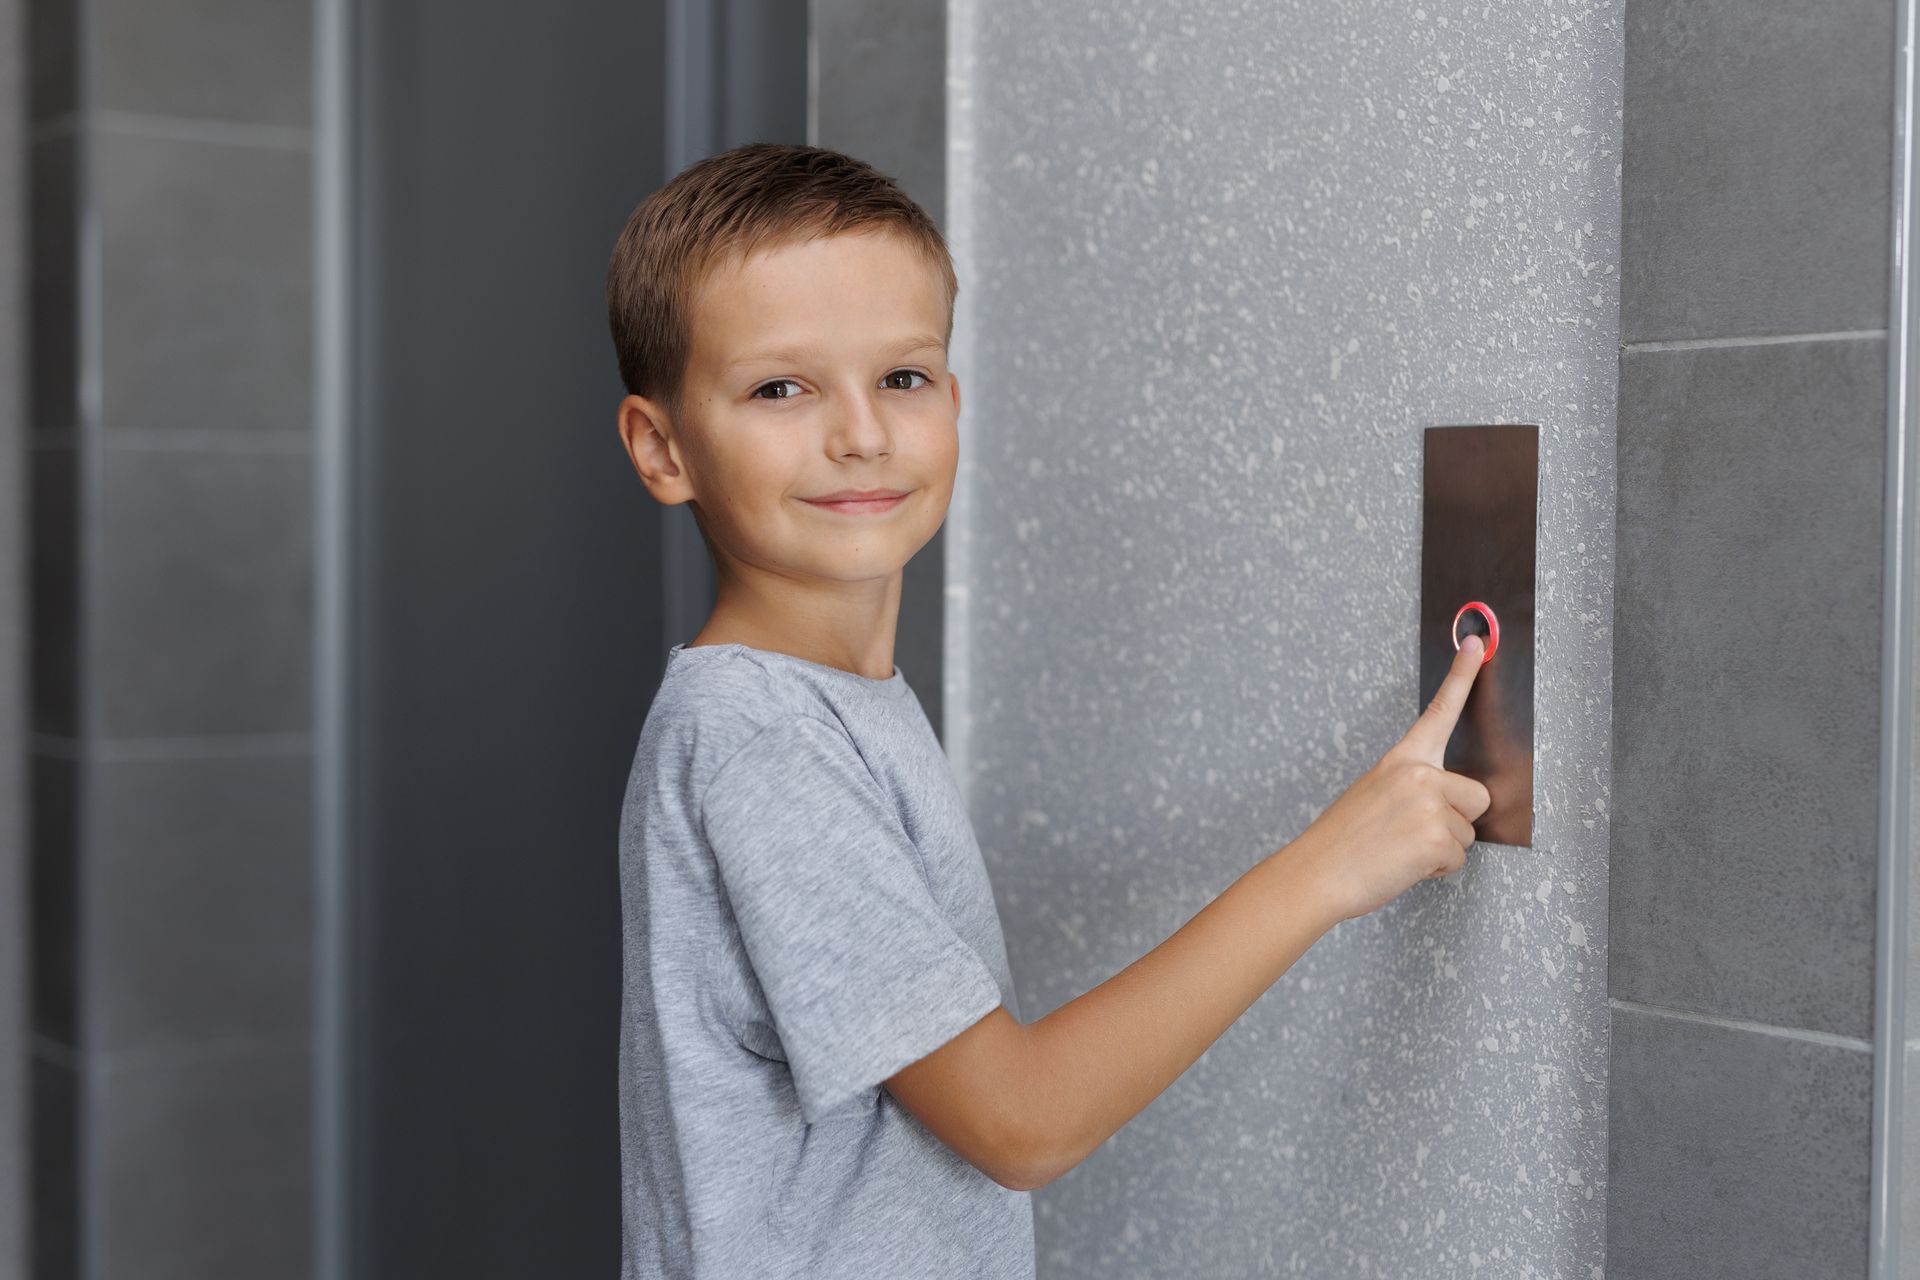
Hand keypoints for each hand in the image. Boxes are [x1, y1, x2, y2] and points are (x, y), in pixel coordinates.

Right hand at [1285, 634, 1494, 923]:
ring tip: (1402, 851)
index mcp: (1402, 760)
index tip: (1477, 645)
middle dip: (1457, 820)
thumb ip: (1412, 787)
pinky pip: (1458, 857)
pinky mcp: (1438, 836)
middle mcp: (1419, 774)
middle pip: (1477, 796)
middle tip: (1414, 834)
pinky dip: (1436, 869)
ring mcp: (1430, 804)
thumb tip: (1444, 804)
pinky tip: (1404, 865)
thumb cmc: (1341, 841)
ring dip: (1441, 849)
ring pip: (1468, 832)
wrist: (1318, 872)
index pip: (1438, 712)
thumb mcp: (1374, 794)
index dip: (1462, 677)